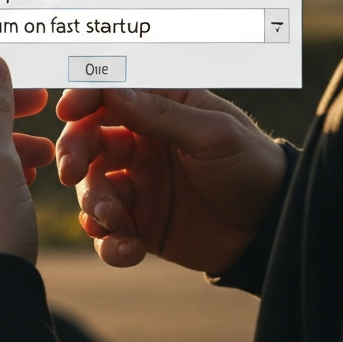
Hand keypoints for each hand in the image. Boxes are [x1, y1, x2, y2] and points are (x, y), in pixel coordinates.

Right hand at [56, 87, 286, 272]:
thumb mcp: (214, 135)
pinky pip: (107, 233)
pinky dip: (109, 244)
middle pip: (88, 141)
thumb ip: (163, 115)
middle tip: (71, 171)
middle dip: (75, 154)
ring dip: (93, 203)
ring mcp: (138, 185)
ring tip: (114, 220)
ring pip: (91, 188)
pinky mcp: (140, 225)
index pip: (110, 94)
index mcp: (160, 110)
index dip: (84, 97)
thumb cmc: (252, 166)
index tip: (69, 110)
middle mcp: (141, 144)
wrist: (273, 229)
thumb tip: (112, 90)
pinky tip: (130, 251)